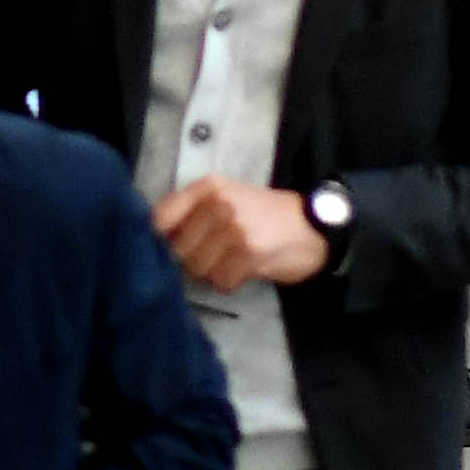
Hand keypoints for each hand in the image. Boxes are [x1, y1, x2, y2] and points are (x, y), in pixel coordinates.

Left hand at [148, 176, 329, 289]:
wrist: (313, 226)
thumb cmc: (265, 216)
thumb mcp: (227, 199)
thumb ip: (193, 213)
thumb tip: (155, 243)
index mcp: (209, 187)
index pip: (161, 217)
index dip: (160, 241)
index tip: (169, 250)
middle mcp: (218, 203)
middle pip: (179, 250)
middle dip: (194, 260)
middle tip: (218, 255)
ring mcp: (234, 227)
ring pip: (199, 269)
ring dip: (214, 273)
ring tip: (234, 260)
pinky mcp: (248, 252)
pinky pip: (222, 281)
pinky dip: (232, 282)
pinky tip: (247, 268)